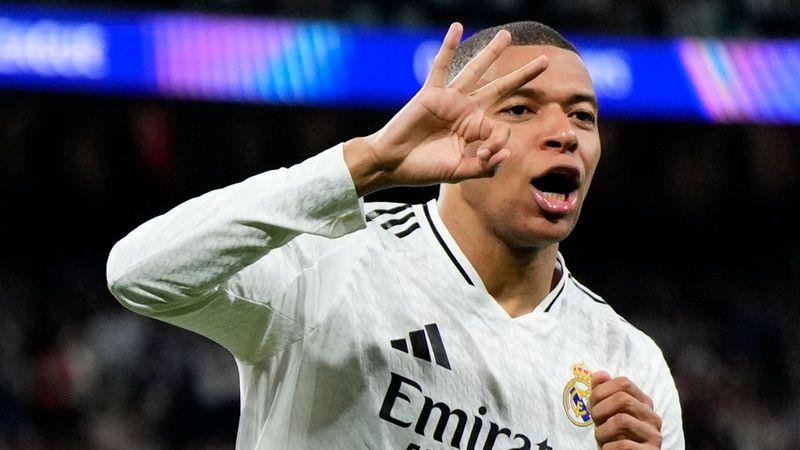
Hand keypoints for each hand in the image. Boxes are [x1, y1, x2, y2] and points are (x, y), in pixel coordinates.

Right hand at [344, 22, 548, 195]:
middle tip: (546, 61)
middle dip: (523, 75)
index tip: (484, 157)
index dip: (497, 143)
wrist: (393, 164)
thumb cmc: (424, 169)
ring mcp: (449, 100)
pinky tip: (457, 27)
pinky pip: (441, 66)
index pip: (500, 127)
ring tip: (507, 36)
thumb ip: (485, 167)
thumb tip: (507, 151)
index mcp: (475, 130)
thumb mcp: (459, 173)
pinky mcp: (431, 94)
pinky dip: (448, 46)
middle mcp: (466, 111)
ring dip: (492, 53)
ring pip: (476, 71)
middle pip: (501, 88)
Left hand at [590, 371, 662, 448]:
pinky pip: (624, 445)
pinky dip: (608, 448)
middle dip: (599, 410)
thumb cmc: (614, 435)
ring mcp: (654, 436)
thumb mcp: (606, 413)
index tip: (591, 404)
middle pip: (622, 399)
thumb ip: (603, 392)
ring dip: (602, 431)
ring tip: (601, 439)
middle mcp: (653, 417)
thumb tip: (599, 374)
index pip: (624, 382)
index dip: (601, 391)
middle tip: (594, 422)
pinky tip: (608, 449)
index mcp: (644, 403)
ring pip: (621, 421)